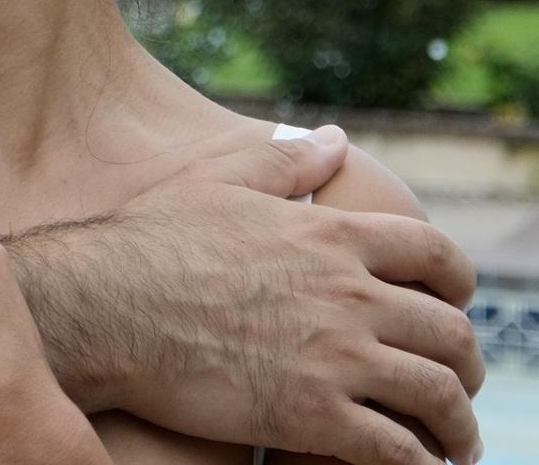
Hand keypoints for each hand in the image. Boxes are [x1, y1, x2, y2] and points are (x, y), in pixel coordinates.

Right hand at [14, 129, 483, 464]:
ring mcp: (333, 357)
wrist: (104, 304)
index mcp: (328, 234)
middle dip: (465, 361)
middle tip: (456, 379)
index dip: (458, 281)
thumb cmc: (151, 239)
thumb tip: (334, 137)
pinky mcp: (313, 417)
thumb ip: (283, 161)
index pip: (433, 253)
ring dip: (457, 425)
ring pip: (439, 396)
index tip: (454, 300)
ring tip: (452, 441)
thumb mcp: (218, 182)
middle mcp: (345, 293)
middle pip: (450, 331)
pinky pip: (399, 452)